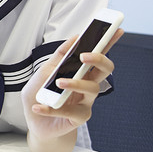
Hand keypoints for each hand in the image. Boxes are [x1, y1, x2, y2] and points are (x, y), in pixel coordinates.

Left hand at [21, 28, 123, 151]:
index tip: (117, 30)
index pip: (98, 55)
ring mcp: (85, 101)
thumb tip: (74, 39)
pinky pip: (71, 112)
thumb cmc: (41, 94)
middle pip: (104, 70)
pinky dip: (52, 109)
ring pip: (91, 89)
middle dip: (98, 60)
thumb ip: (58, 57)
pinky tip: (39, 107)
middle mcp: (87, 85)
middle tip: (84, 56)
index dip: (109, 43)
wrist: (35, 121)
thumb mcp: (43, 72)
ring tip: (59, 82)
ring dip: (75, 84)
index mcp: (80, 71)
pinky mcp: (79, 118)